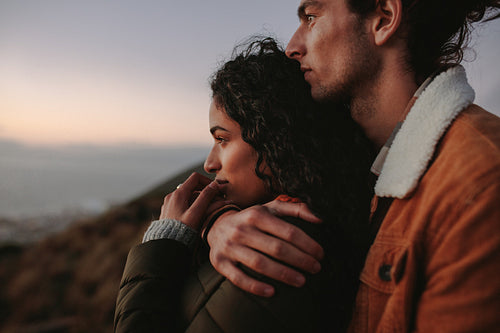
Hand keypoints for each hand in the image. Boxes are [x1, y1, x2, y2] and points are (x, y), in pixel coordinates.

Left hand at [160, 172, 221, 229]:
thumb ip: (206, 197)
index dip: (207, 181)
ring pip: (187, 195)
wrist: (166, 245)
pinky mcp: (168, 211)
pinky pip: (182, 203)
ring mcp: (169, 204)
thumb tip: (214, 185)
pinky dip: (191, 204)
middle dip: (204, 190)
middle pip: (191, 186)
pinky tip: (197, 215)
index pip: (195, 177)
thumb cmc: (182, 231)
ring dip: (198, 198)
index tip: (215, 190)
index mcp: (178, 194)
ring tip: (207, 208)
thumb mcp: (196, 213)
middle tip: (215, 199)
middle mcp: (172, 196)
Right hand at [206, 199, 323, 296]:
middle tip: (316, 268)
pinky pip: (238, 278)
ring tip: (302, 281)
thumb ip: (296, 209)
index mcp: (257, 215)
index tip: (321, 254)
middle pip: (276, 248)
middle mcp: (242, 230)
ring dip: (283, 274)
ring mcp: (230, 247)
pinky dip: (255, 286)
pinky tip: (272, 292)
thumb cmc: (251, 219)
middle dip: (300, 260)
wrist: (215, 225)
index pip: (288, 231)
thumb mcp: (270, 208)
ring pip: (259, 264)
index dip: (308, 244)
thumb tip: (321, 217)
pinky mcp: (220, 262)